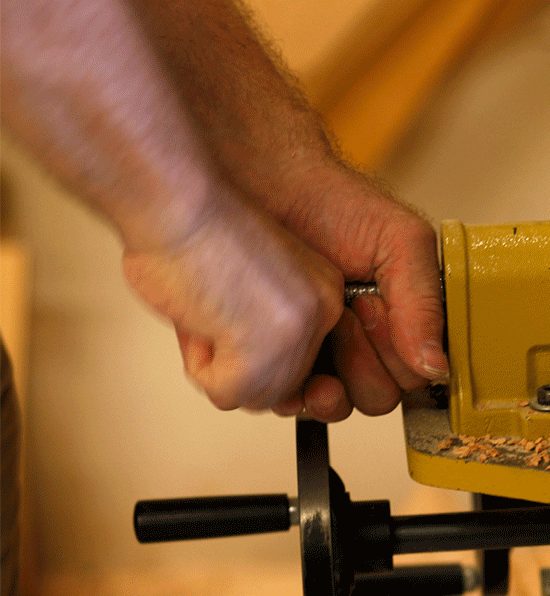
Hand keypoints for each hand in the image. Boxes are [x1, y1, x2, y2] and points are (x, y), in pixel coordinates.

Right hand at [122, 186, 344, 413]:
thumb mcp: (246, 288)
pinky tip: (201, 316)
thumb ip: (254, 334)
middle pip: (278, 384)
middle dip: (231, 360)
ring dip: (213, 361)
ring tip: (206, 307)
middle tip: (210, 310)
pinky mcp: (273, 353)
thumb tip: (242, 387)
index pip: (296, 361)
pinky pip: (227, 394)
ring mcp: (303, 334)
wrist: (179, 202)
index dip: (249, 349)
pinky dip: (199, 363)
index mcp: (322, 291)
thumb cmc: (195, 232)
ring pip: (252, 394)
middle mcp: (325, 312)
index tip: (229, 322)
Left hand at [268, 159, 447, 420]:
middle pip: (375, 399)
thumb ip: (425, 302)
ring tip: (312, 333)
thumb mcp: (401, 241)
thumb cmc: (334, 204)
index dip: (397, 356)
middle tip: (344, 314)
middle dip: (362, 364)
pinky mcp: (268, 358)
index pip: (414, 378)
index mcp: (400, 323)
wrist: (264, 185)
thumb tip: (437, 366)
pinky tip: (278, 351)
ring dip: (323, 381)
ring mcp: (315, 356)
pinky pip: (277, 400)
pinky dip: (279, 384)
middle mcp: (361, 346)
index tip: (374, 309)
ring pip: (329, 408)